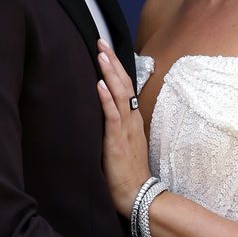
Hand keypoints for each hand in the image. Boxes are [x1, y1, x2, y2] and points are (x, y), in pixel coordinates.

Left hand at [96, 38, 151, 215]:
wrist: (139, 196)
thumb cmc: (128, 175)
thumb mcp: (124, 146)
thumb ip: (117, 129)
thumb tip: (105, 115)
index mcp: (132, 121)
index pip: (125, 88)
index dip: (116, 68)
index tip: (106, 50)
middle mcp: (130, 121)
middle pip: (123, 84)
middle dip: (111, 61)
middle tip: (100, 41)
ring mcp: (125, 130)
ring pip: (118, 95)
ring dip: (109, 73)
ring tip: (100, 54)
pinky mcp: (116, 142)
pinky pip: (112, 116)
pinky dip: (105, 99)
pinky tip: (99, 84)